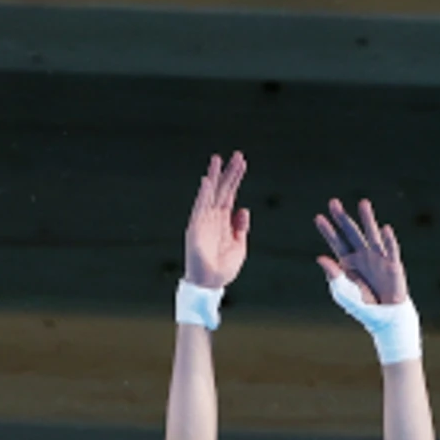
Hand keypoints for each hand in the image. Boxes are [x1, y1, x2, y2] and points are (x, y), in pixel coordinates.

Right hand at [183, 152, 251, 290]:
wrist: (210, 285)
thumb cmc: (223, 269)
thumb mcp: (239, 246)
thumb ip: (241, 227)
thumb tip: (243, 209)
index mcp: (224, 222)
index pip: (230, 195)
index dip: (236, 179)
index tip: (242, 163)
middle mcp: (212, 218)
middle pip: (222, 190)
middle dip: (229, 173)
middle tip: (238, 154)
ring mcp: (203, 222)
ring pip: (210, 195)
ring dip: (214, 177)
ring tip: (218, 159)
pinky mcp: (196, 229)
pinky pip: (200, 208)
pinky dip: (203, 194)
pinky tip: (207, 181)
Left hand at [314, 197, 407, 306]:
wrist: (384, 317)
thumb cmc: (361, 305)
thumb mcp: (342, 292)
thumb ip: (333, 275)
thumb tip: (320, 257)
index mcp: (348, 262)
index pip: (336, 242)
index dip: (327, 230)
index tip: (318, 217)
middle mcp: (362, 255)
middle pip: (351, 233)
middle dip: (342, 218)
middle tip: (333, 202)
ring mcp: (378, 257)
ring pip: (371, 234)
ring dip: (367, 219)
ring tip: (362, 203)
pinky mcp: (393, 265)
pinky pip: (390, 250)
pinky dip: (388, 240)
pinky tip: (384, 229)